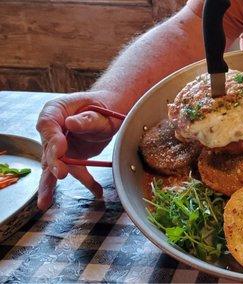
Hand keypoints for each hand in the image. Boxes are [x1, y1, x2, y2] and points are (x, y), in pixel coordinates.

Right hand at [36, 91, 119, 209]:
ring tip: (45, 202)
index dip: (53, 139)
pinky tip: (97, 191)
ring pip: (52, 166)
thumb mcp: (99, 111)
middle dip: (54, 163)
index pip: (47, 125)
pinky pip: (74, 171)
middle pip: (48, 148)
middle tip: (61, 174)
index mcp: (55, 111)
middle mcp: (53, 130)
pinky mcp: (70, 157)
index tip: (61, 150)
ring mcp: (59, 145)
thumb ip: (87, 118)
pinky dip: (86, 182)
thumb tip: (71, 123)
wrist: (110, 111)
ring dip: (50, 185)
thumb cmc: (102, 107)